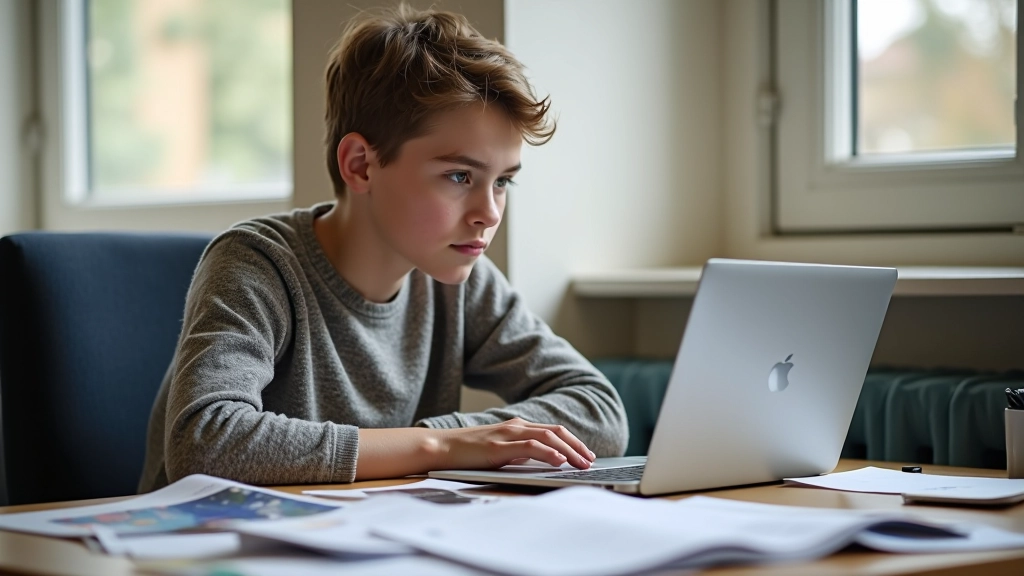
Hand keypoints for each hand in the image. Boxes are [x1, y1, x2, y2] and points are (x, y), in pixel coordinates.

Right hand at [432, 417, 595, 469]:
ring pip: (547, 437)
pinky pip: (529, 447)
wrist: (441, 448)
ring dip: (569, 450)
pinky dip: (547, 452)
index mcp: (517, 427)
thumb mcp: (500, 452)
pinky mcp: (499, 446)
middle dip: (577, 446)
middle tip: (591, 461)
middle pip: (556, 432)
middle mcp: (516, 427)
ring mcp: (508, 434)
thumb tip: (541, 461)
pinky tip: (559, 460)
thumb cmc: (468, 453)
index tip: (586, 454)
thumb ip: (519, 454)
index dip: (573, 441)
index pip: (553, 431)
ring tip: (581, 463)